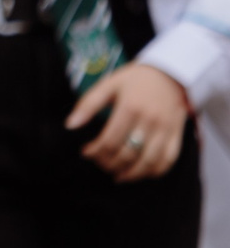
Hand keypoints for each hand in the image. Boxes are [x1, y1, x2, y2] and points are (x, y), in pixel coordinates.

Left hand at [68, 62, 190, 181]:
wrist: (169, 73)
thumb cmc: (134, 79)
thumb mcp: (108, 85)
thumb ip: (88, 105)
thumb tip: (70, 125)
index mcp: (130, 107)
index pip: (110, 140)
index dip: (95, 152)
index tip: (86, 153)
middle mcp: (150, 121)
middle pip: (128, 153)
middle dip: (109, 163)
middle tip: (99, 163)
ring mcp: (166, 129)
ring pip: (148, 162)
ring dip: (130, 173)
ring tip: (116, 174)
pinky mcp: (177, 135)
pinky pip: (168, 160)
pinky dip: (153, 172)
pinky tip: (139, 173)